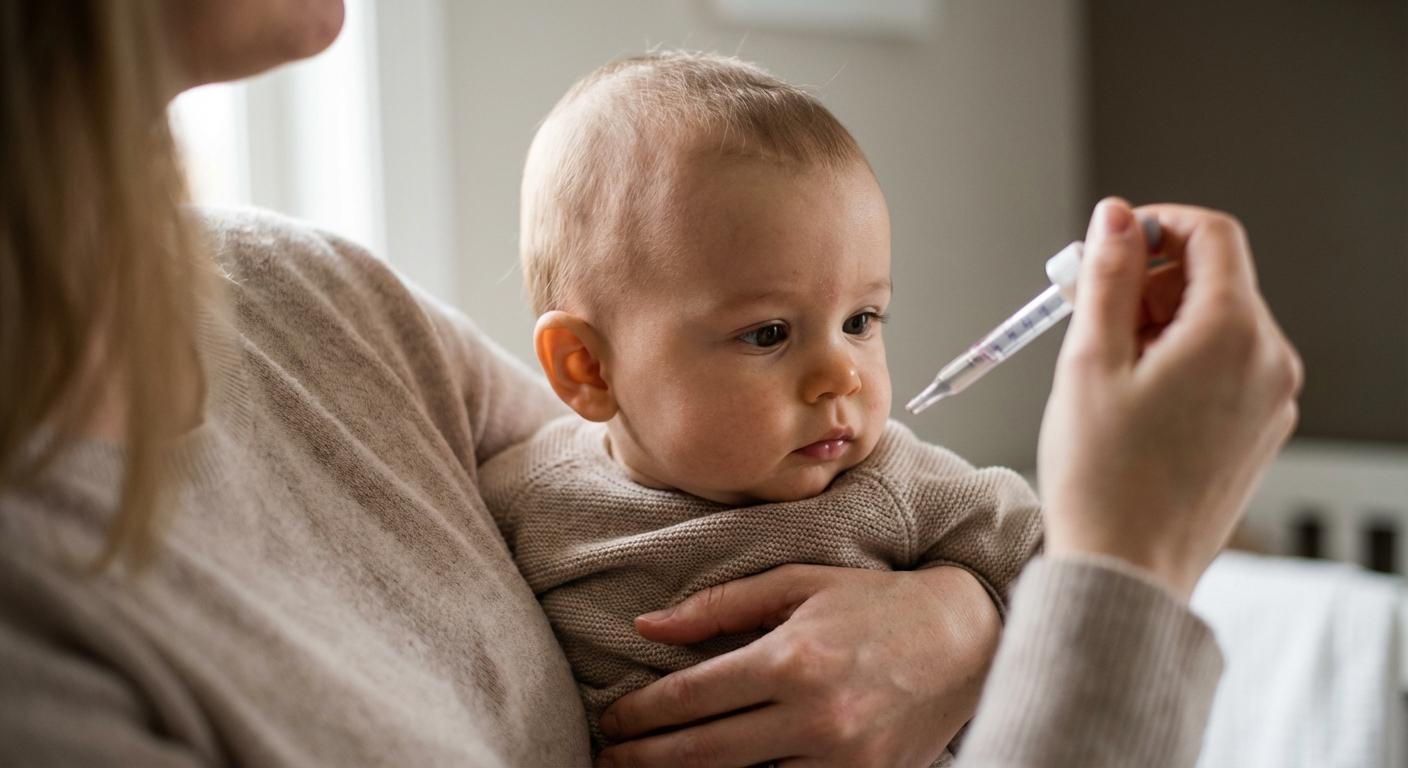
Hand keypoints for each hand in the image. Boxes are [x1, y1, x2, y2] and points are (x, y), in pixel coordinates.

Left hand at [595, 564, 998, 767]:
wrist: (967, 640)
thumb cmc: (874, 603)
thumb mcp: (797, 583)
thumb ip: (718, 607)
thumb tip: (647, 627)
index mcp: (791, 658)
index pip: (691, 697)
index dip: (640, 715)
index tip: (611, 721)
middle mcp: (814, 715)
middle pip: (703, 753)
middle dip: (644, 760)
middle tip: (608, 759)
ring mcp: (841, 761)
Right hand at [1039, 198, 1301, 597]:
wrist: (1129, 570)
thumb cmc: (1101, 476)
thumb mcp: (1089, 361)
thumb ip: (1108, 276)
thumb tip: (1117, 214)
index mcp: (1232, 333)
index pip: (1212, 235)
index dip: (1157, 225)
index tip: (1110, 245)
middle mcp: (1269, 361)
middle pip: (1215, 279)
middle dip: (1150, 280)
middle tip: (1087, 309)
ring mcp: (1272, 401)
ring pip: (1219, 324)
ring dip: (1161, 322)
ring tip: (1104, 365)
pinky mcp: (1261, 432)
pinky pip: (1226, 368)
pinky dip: (1181, 360)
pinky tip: (1132, 398)